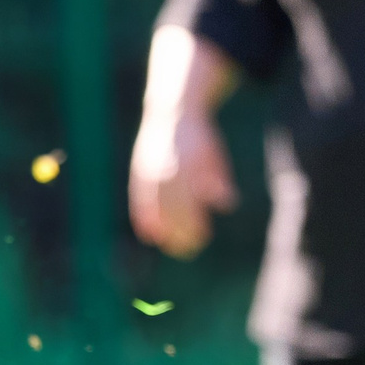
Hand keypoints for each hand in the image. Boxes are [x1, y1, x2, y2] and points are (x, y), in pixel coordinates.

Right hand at [128, 108, 237, 257]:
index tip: (203, 239)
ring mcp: (148, 174)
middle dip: (180, 233)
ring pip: (154, 210)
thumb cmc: (200, 140)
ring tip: (171, 246)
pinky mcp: (137, 175)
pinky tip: (151, 235)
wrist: (171, 115)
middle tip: (189, 249)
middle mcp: (165, 172)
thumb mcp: (214, 156)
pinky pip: (138, 203)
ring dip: (162, 231)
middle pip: (171, 212)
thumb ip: (219, 180)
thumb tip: (227, 204)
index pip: (190, 206)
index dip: (194, 225)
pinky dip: (144, 220)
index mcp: (187, 167)